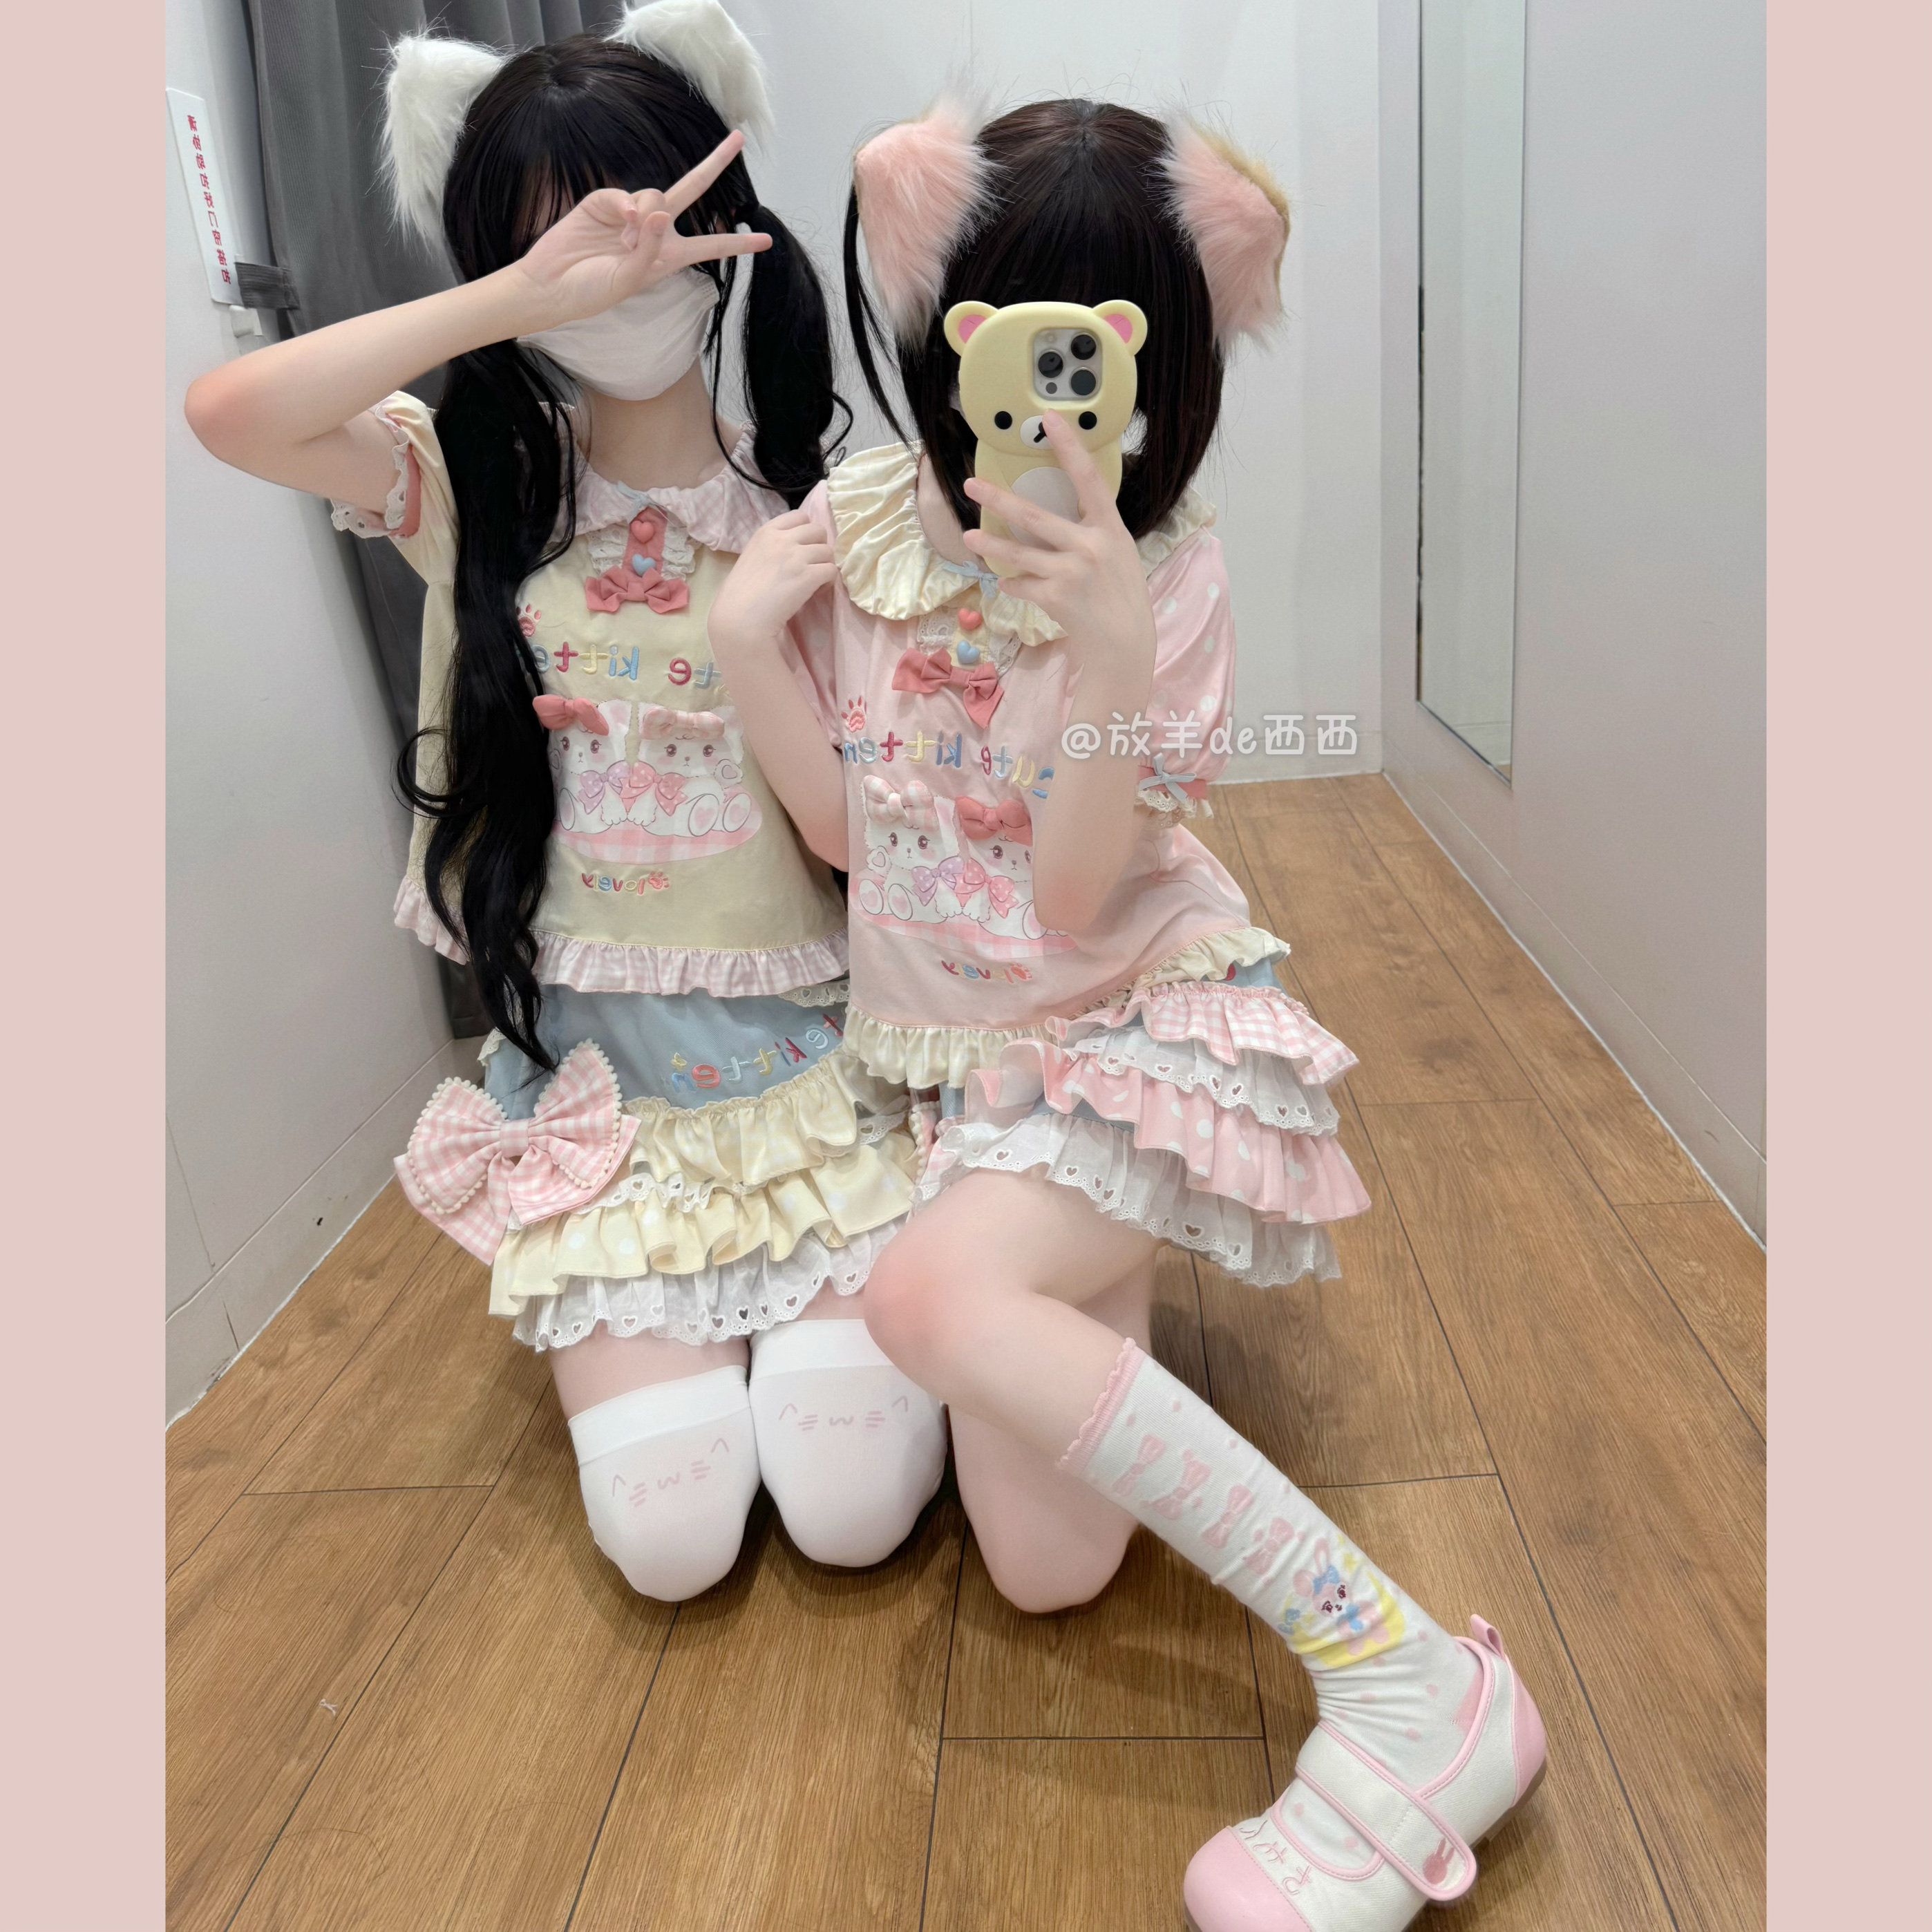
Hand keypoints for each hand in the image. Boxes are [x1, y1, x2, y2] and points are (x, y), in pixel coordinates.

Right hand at [504, 131, 770, 331]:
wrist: (550, 283)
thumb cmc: (591, 291)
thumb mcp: (629, 280)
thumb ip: (649, 248)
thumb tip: (660, 211)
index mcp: (669, 257)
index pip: (710, 246)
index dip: (738, 243)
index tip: (767, 240)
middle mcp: (655, 231)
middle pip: (693, 190)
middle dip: (715, 164)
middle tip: (739, 137)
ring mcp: (631, 213)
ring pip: (657, 195)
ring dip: (646, 217)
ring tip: (624, 244)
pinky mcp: (606, 202)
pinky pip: (625, 194)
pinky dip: (624, 207)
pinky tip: (618, 224)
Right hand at [708, 508, 837, 654]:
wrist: (740, 618)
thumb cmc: (740, 595)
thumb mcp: (752, 557)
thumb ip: (772, 548)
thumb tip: (794, 551)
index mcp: (766, 531)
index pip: (799, 516)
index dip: (806, 532)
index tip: (802, 548)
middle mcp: (782, 539)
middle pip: (818, 530)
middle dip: (818, 547)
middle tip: (812, 565)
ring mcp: (796, 556)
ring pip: (828, 551)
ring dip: (824, 566)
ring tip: (814, 582)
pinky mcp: (807, 576)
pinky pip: (832, 570)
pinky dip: (828, 582)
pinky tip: (816, 592)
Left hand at [961, 411, 1154, 678]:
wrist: (1125, 643)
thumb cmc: (1121, 595)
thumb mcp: (1117, 553)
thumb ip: (1091, 532)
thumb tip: (1053, 516)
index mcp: (1110, 528)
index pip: (1088, 478)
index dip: (1069, 446)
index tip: (1049, 419)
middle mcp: (1090, 546)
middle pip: (1036, 516)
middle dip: (999, 500)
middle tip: (971, 485)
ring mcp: (1071, 572)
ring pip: (1019, 553)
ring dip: (990, 546)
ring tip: (968, 539)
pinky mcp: (1055, 597)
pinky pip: (1022, 584)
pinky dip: (1012, 584)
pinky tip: (1007, 582)